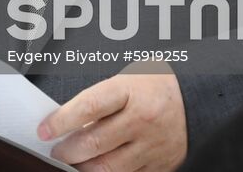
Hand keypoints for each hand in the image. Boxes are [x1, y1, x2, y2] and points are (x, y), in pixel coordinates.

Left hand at [38, 65, 186, 170]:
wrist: (198, 98)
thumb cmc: (155, 85)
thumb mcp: (126, 80)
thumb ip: (100, 101)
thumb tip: (68, 123)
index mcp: (130, 90)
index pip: (88, 107)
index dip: (61, 121)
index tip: (44, 130)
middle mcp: (142, 119)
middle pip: (95, 142)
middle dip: (67, 151)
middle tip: (55, 151)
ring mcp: (152, 145)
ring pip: (109, 167)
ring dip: (84, 168)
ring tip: (72, 163)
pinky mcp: (161, 165)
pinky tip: (97, 169)